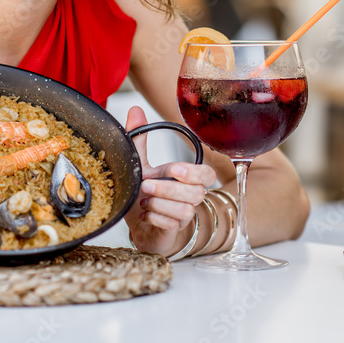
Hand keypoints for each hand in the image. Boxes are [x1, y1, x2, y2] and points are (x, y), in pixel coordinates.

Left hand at [123, 106, 215, 255]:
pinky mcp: (173, 232)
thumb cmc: (143, 194)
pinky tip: (143, 214)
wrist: (139, 226)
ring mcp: (183, 217)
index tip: (174, 169)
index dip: (194, 172)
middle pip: (197, 193)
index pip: (207, 174)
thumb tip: (135, 110)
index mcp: (185, 178)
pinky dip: (154, 218)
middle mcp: (189, 198)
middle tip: (145, 184)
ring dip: (159, 204)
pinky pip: (172, 225)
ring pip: (186, 211)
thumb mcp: (139, 164)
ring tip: (143, 200)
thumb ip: (139, 138)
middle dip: (169, 188)